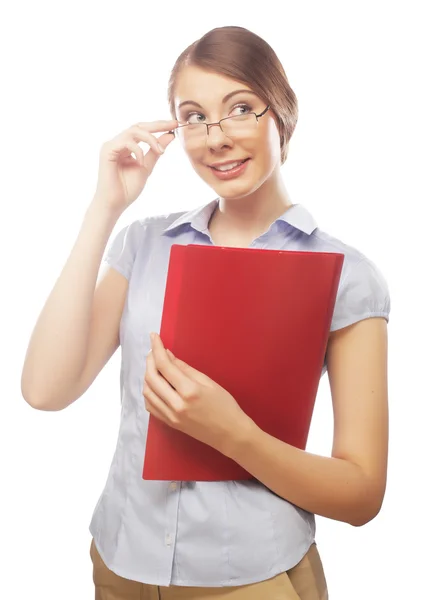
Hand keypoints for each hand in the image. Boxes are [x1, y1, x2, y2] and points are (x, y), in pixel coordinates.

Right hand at [92, 119, 178, 214]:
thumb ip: (155, 152)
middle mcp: (118, 143)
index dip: (159, 126)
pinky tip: (141, 163)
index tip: (175, 125)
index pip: (143, 131)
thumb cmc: (127, 189)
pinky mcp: (107, 150)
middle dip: (157, 125)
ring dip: (150, 139)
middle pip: (139, 126)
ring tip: (160, 151)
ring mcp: (111, 145)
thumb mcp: (146, 167)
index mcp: (126, 146)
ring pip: (134, 131)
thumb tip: (170, 136)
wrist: (115, 204)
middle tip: (173, 125)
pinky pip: (126, 142)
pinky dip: (138, 150)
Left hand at [143, 333, 253, 456]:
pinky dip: (148, 391)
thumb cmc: (225, 406)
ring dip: (147, 375)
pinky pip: (150, 405)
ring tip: (154, 365)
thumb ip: (185, 368)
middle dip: (150, 360)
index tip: (153, 337)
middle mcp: (176, 405)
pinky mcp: (169, 423)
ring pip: (147, 392)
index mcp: (189, 392)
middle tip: (154, 350)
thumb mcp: (208, 382)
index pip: (165, 365)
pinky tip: (155, 384)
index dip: (156, 348)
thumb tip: (167, 355)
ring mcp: (171, 416)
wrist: (230, 434)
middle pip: (152, 378)